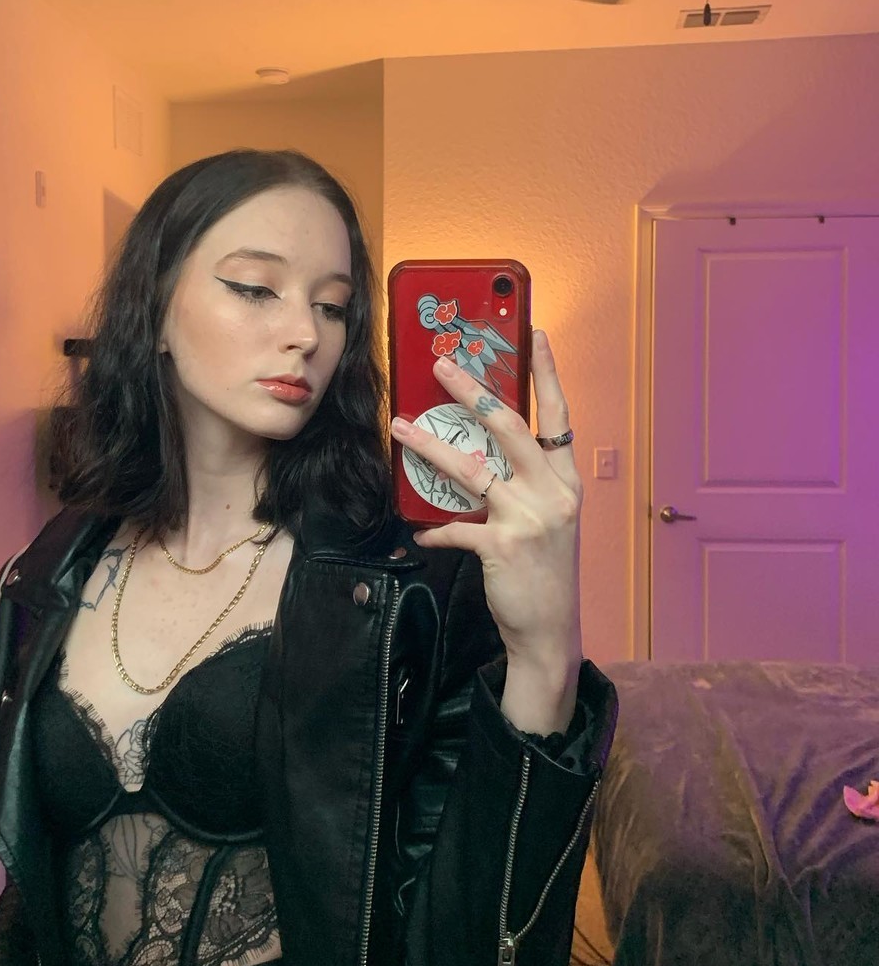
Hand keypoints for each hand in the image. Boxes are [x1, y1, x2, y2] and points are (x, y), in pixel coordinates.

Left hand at [390, 329, 581, 679]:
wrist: (552, 631)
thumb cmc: (544, 574)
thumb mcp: (548, 523)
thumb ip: (522, 488)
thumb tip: (474, 461)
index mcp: (564, 482)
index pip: (559, 416)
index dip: (548, 374)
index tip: (537, 334)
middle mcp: (552, 492)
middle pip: (510, 427)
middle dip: (473, 391)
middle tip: (442, 364)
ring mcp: (530, 518)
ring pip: (472, 469)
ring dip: (431, 446)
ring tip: (401, 427)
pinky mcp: (503, 546)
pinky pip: (456, 528)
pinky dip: (436, 531)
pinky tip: (423, 535)